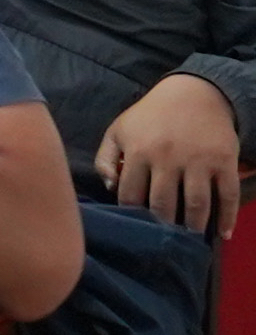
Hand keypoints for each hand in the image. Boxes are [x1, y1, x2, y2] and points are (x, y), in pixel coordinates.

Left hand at [98, 74, 242, 237]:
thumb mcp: (119, 130)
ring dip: (192, 226)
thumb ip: (105, 159)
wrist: (195, 93)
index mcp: (138, 152)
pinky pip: (228, 195)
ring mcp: (198, 161)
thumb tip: (110, 189)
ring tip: (189, 239)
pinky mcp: (224, 161)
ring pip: (196, 204)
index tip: (135, 226)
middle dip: (162, 226)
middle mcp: (168, 158)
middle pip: (163, 204)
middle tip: (163, 241)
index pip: (130, 194)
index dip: (132, 213)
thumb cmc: (151, 116)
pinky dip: (227, 218)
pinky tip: (223, 234)